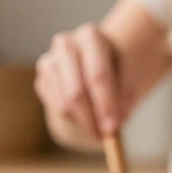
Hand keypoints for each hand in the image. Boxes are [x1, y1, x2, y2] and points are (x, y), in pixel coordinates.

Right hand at [34, 23, 123, 140]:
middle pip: (76, 91)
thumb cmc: (116, 69)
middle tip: (105, 136)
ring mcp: (49, 62)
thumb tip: (119, 117)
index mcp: (90, 36)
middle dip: (92, 117)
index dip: (106, 103)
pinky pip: (56, 108)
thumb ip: (127, 93)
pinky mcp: (42, 79)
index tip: (114, 126)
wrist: (94, 66)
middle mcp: (65, 45)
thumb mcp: (130, 75)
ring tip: (99, 131)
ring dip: (83, 122)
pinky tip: (86, 119)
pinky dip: (73, 120)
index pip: (97, 74)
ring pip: (63, 104)